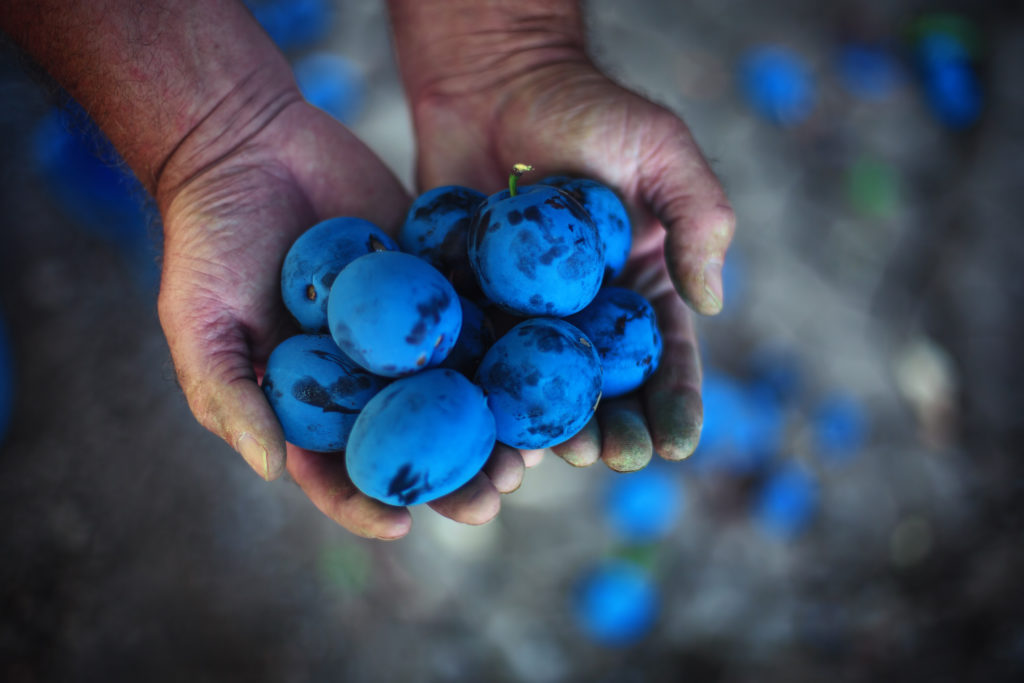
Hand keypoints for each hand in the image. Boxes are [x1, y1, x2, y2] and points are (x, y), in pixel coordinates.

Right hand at [156, 97, 520, 537]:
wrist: (248, 145)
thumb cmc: (210, 239)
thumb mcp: (200, 321)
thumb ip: (229, 394)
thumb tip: (271, 471)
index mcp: (309, 402)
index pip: (337, 470)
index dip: (364, 504)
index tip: (398, 526)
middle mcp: (365, 376)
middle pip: (415, 444)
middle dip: (453, 481)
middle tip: (490, 499)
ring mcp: (407, 333)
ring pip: (458, 394)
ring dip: (494, 430)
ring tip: (528, 457)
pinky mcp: (439, 282)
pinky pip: (479, 321)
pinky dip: (509, 352)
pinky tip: (539, 376)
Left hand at [407, 59, 735, 470]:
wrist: (493, 82)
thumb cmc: (587, 108)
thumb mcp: (661, 151)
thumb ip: (699, 218)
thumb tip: (714, 304)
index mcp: (638, 286)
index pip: (664, 357)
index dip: (676, 404)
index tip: (676, 444)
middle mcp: (583, 313)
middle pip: (605, 389)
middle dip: (616, 431)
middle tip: (615, 458)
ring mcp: (522, 315)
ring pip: (540, 390)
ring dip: (552, 431)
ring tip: (556, 459)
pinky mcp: (468, 305)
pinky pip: (476, 360)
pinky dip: (483, 398)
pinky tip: (488, 429)